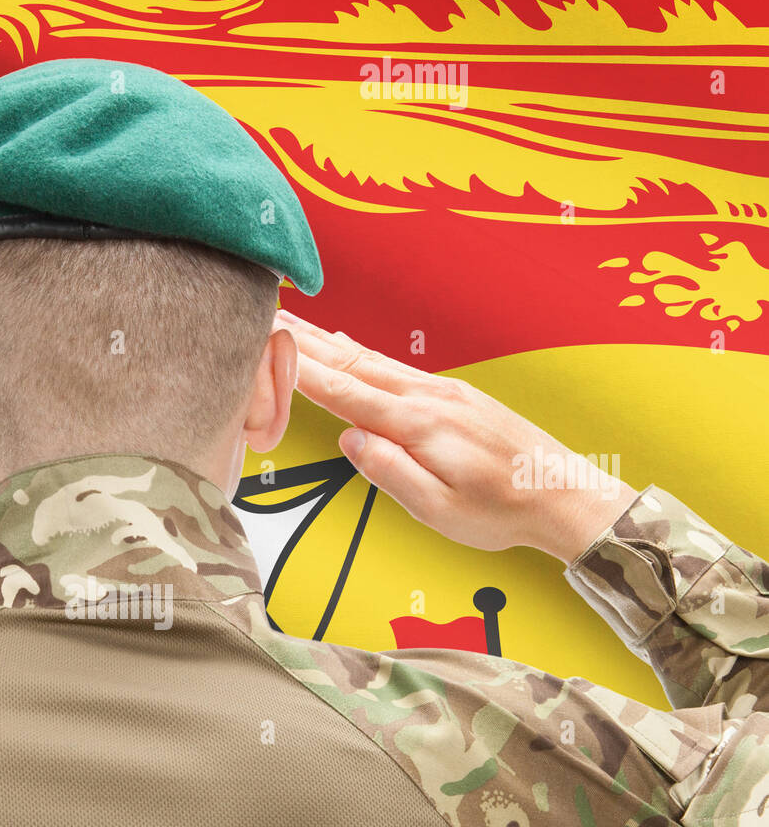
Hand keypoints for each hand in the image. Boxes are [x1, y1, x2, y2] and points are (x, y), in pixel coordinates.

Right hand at [273, 310, 639, 564]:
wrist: (563, 494)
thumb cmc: (501, 511)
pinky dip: (360, 352)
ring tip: (292, 323)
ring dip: (327, 340)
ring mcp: (444, 391)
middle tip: (264, 316)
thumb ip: (391, 472)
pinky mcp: (455, 394)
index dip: (299, 370)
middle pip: (352, 363)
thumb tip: (350, 440)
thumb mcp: (439, 510)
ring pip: (371, 359)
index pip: (344, 392)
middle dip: (303, 341)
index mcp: (418, 426)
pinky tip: (347, 346)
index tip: (264, 346)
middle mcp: (429, 397)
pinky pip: (394, 366)